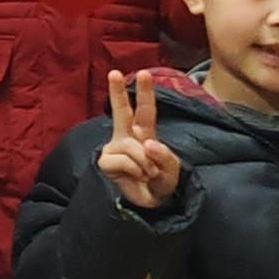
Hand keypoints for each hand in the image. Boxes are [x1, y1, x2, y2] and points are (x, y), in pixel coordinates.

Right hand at [96, 72, 182, 211]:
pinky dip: (134, 170)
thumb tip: (146, 143)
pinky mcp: (106, 162)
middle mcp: (127, 137)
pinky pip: (121, 160)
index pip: (145, 110)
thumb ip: (164, 155)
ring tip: (148, 174)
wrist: (150, 205)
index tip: (142, 72)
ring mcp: (115, 148)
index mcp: (145, 133)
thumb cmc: (162, 183)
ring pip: (130, 145)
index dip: (145, 92)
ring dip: (144, 162)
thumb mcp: (173, 170)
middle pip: (122, 112)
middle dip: (117, 92)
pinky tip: (136, 177)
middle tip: (114, 72)